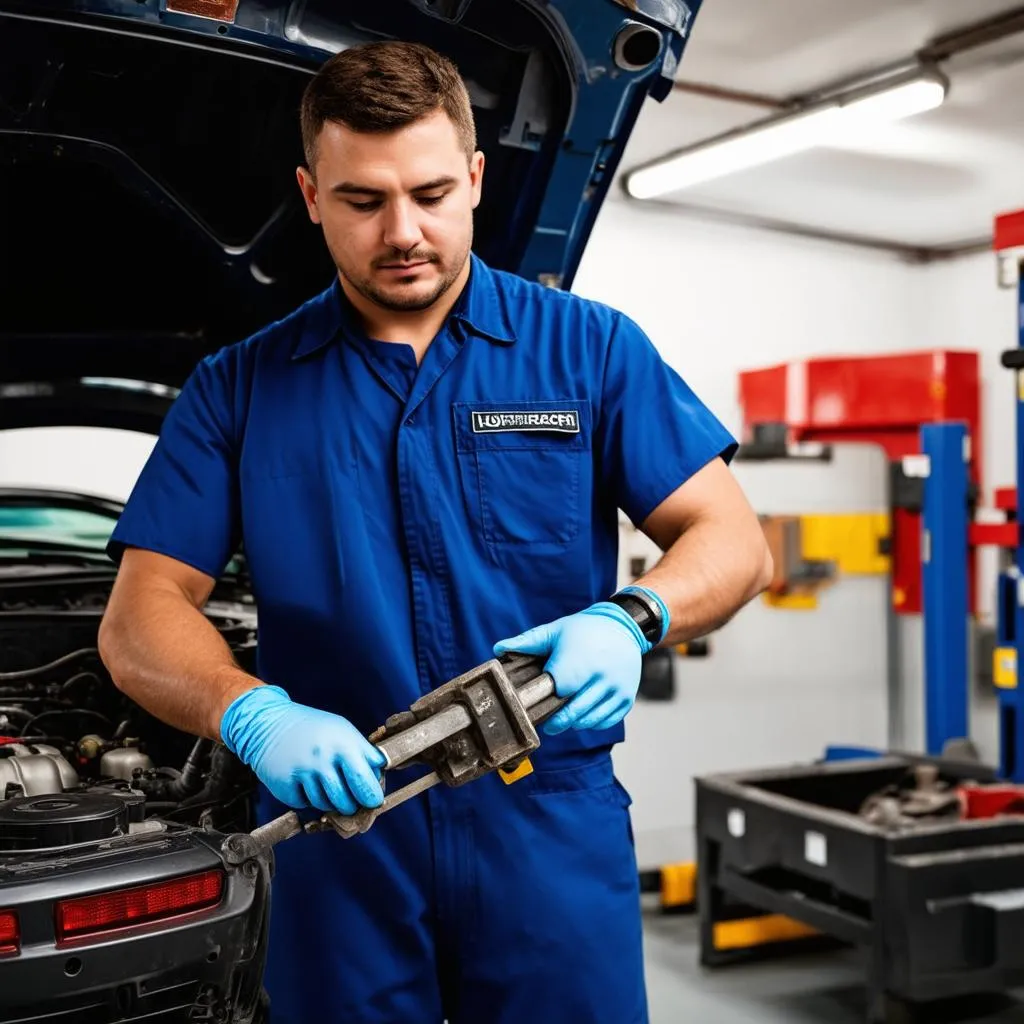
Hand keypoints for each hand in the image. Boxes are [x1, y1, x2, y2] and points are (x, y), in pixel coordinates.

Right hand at [219, 684, 384, 814]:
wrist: (269, 722)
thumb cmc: (310, 726)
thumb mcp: (343, 730)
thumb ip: (363, 752)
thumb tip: (380, 775)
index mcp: (342, 745)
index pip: (364, 782)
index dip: (372, 797)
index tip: (374, 801)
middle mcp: (322, 760)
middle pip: (346, 801)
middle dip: (351, 804)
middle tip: (350, 797)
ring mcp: (302, 774)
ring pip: (326, 805)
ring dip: (329, 801)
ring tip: (324, 783)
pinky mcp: (284, 786)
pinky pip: (305, 805)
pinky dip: (307, 798)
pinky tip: (305, 781)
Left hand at [494, 598, 656, 735]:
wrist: (623, 627)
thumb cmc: (584, 630)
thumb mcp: (556, 631)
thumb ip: (528, 641)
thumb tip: (498, 648)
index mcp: (580, 659)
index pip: (559, 690)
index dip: (545, 698)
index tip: (536, 701)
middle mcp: (601, 675)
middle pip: (573, 711)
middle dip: (557, 720)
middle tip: (549, 724)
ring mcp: (616, 688)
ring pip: (589, 719)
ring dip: (574, 723)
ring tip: (565, 718)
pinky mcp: (626, 698)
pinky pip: (606, 721)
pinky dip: (593, 723)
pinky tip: (584, 716)